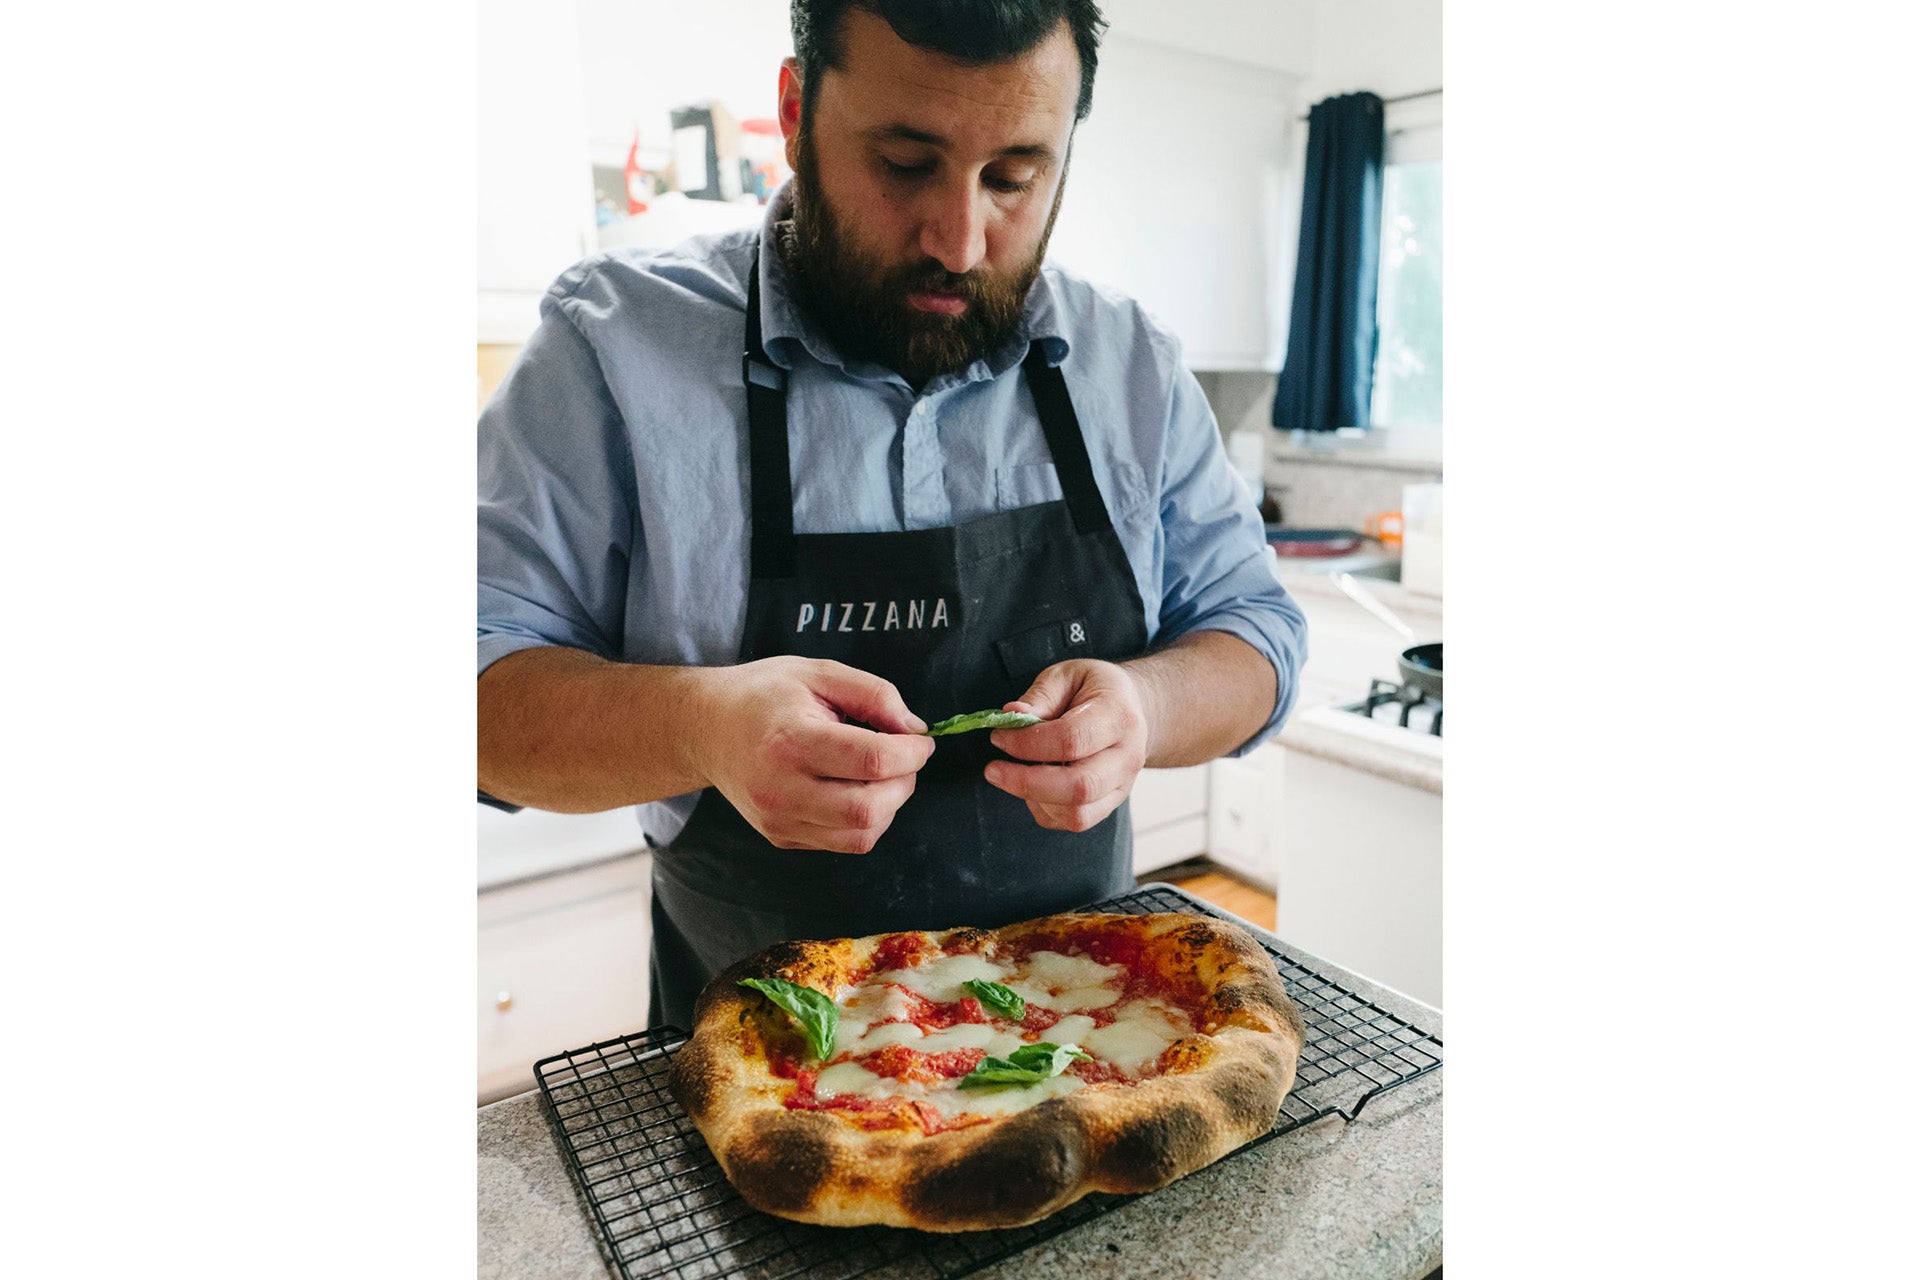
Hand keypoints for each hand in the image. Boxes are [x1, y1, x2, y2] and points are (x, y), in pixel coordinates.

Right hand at [693, 656, 934, 853]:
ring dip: (890, 806)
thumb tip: (915, 729)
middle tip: (906, 758)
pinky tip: (858, 789)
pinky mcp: (781, 837)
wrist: (707, 727)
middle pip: (868, 808)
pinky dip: (867, 820)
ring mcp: (779, 819)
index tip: (921, 740)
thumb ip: (874, 694)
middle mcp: (781, 788)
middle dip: (904, 783)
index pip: (870, 760)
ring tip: (883, 774)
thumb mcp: (819, 672)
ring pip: (861, 834)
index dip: (911, 752)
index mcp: (790, 740)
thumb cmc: (764, 694)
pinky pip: (844, 842)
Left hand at [984, 659, 1152, 832]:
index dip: (1028, 743)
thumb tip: (1011, 715)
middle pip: (1078, 786)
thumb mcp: (1066, 675)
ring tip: (1015, 774)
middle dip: (1026, 782)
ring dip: (1034, 798)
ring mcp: (1122, 786)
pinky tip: (1033, 786)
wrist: (1131, 708)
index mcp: (1119, 716)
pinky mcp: (1110, 804)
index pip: (1072, 740)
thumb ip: (1040, 696)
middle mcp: (1127, 757)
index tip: (999, 736)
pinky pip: (1074, 821)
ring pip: (1077, 814)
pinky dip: (1044, 810)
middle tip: (993, 770)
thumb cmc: (1093, 689)